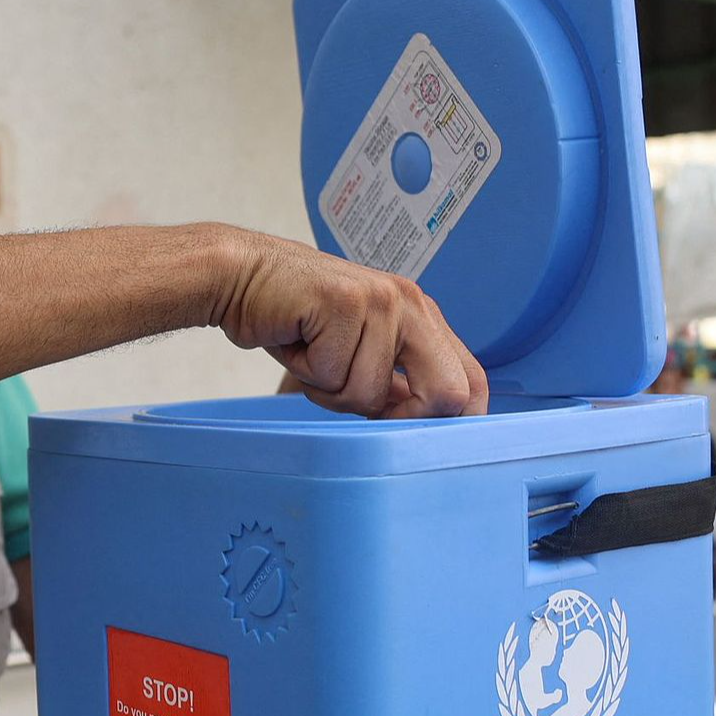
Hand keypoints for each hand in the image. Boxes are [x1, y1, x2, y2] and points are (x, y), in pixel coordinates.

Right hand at [212, 228, 486, 418]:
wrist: (242, 276)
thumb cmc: (297, 320)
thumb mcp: (359, 352)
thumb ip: (396, 382)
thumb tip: (422, 426)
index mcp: (422, 316)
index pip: (472, 380)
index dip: (454, 421)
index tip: (420, 439)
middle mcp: (410, 304)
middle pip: (446, 394)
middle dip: (400, 416)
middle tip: (352, 396)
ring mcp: (381, 301)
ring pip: (372, 395)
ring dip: (330, 390)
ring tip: (311, 354)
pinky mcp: (345, 303)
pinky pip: (334, 376)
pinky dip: (306, 372)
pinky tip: (297, 341)